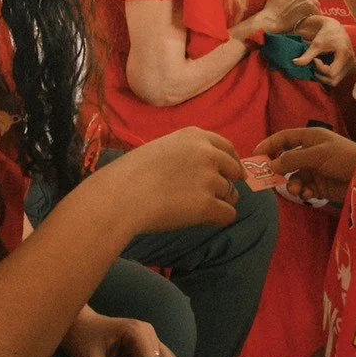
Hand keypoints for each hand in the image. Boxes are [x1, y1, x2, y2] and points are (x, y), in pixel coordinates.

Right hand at [95, 128, 243, 235]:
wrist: (121, 195)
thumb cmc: (131, 173)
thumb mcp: (162, 148)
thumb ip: (185, 153)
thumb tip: (202, 170)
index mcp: (195, 136)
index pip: (227, 147)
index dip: (231, 162)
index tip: (233, 173)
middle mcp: (208, 154)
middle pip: (234, 170)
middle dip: (228, 182)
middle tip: (215, 195)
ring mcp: (210, 179)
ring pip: (231, 194)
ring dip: (221, 201)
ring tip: (198, 208)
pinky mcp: (208, 205)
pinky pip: (228, 214)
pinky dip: (219, 219)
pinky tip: (205, 220)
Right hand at [252, 0, 320, 36]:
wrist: (272, 22)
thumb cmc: (271, 10)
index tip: (295, 3)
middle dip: (305, 3)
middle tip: (299, 13)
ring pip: (314, 4)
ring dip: (310, 10)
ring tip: (303, 18)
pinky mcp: (312, 9)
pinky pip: (317, 12)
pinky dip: (313, 17)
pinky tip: (307, 22)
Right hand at [258, 128, 355, 204]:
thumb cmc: (343, 157)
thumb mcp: (317, 155)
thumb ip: (293, 159)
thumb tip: (271, 165)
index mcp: (310, 138)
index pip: (285, 138)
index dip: (270, 144)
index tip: (256, 155)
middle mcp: (311, 152)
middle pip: (286, 159)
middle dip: (279, 169)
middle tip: (269, 179)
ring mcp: (315, 170)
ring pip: (294, 177)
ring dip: (293, 184)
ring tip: (298, 190)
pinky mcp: (321, 186)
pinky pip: (305, 188)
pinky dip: (305, 192)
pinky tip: (310, 194)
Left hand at [294, 15, 355, 86]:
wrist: (336, 28)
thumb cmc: (326, 33)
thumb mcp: (316, 44)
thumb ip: (307, 55)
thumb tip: (294, 63)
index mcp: (345, 55)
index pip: (331, 73)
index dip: (319, 68)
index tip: (314, 58)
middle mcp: (351, 62)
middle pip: (333, 80)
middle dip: (321, 75)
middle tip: (314, 64)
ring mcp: (351, 66)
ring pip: (335, 81)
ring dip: (324, 77)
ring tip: (318, 65)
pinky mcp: (350, 68)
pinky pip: (338, 78)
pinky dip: (328, 76)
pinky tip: (324, 66)